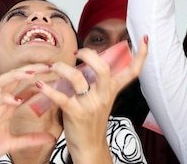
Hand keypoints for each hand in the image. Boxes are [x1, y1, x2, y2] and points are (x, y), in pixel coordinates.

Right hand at [0, 65, 56, 163]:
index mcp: (5, 108)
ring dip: (14, 76)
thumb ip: (32, 139)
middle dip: (29, 70)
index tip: (54, 75)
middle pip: (12, 79)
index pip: (22, 87)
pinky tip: (16, 100)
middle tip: (47, 66)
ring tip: (31, 73)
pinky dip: (4, 98)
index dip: (37, 80)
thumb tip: (52, 137)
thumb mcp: (14, 143)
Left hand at [37, 37, 147, 160]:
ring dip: (62, 68)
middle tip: (77, 52)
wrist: (89, 148)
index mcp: (112, 90)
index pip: (132, 72)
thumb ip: (98, 81)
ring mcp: (90, 104)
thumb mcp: (102, 99)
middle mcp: (104, 95)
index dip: (140, 55)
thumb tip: (88, 59)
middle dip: (88, 54)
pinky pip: (60, 97)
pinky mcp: (75, 113)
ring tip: (54, 66)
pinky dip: (48, 89)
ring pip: (77, 78)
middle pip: (102, 68)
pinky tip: (41, 84)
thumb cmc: (92, 121)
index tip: (144, 38)